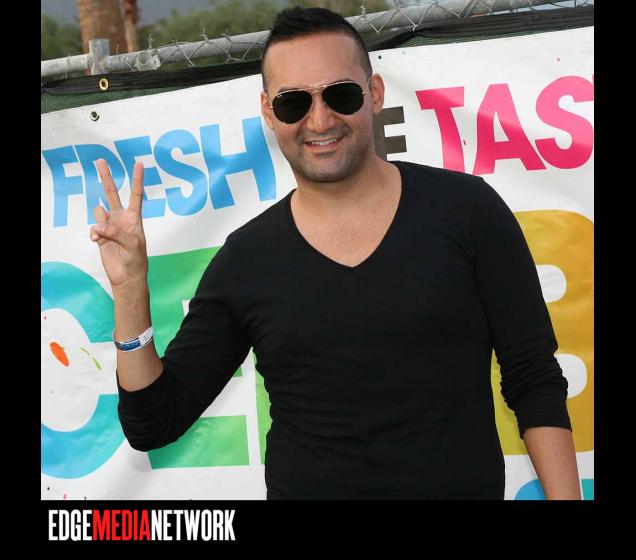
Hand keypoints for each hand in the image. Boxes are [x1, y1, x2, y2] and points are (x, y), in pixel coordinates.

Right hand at [90, 159, 148, 291]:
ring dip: (99, 221)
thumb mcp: (132, 245)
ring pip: (99, 211)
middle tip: (101, 160)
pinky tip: (97, 242)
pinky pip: (93, 227)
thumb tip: (99, 225)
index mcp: (134, 218)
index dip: (137, 180)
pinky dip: (94, 233)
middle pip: (112, 194)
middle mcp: (121, 219)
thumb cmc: (136, 260)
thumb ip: (117, 232)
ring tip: (104, 235)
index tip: (139, 164)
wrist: (126, 276)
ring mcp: (110, 226)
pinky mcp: (100, 235)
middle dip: (106, 178)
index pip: (135, 195)